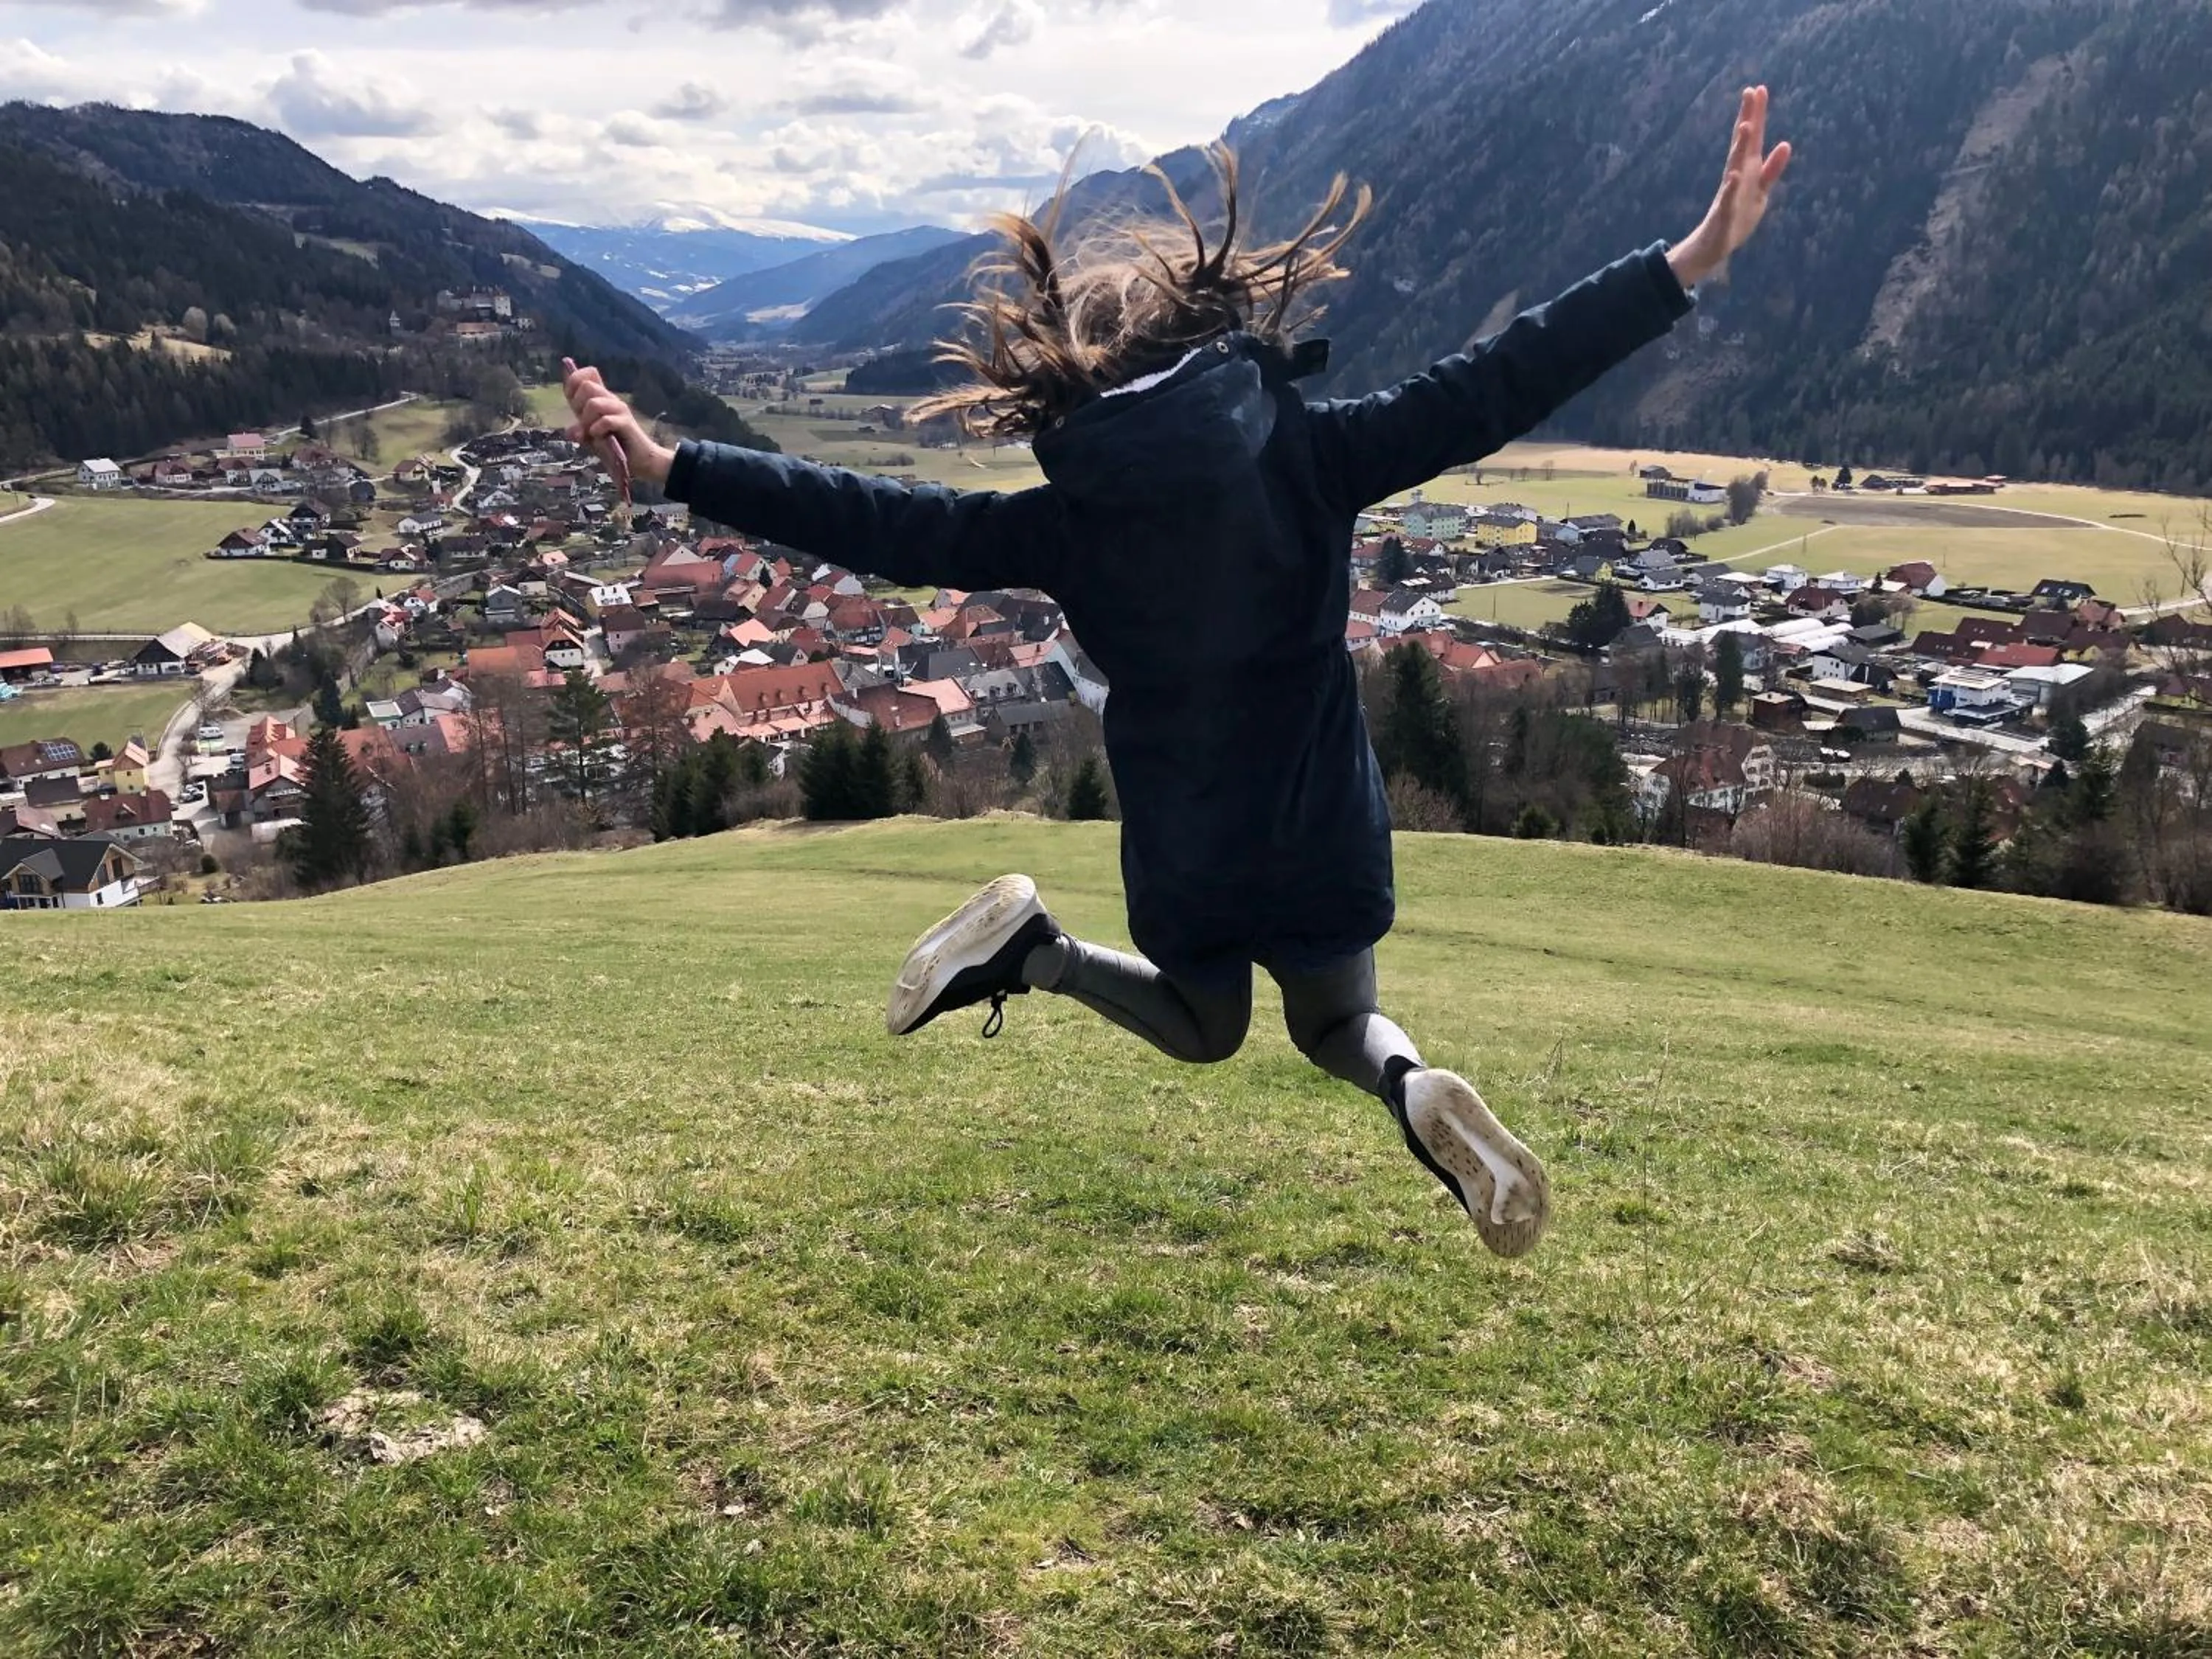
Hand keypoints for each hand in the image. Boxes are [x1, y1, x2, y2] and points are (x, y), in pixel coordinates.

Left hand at [561, 359, 674, 487]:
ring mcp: (620, 409)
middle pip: (587, 386)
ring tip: (591, 433)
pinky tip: (599, 437)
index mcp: (600, 398)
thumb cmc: (615, 447)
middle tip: (583, 423)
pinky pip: (606, 420)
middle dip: (578, 405)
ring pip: (593, 403)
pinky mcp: (626, 422)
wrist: (639, 461)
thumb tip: (569, 432)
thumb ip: (579, 431)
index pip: (584, 377)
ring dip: (587, 420)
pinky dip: (597, 430)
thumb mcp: (591, 439)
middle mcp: (610, 399)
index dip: (573, 383)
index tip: (573, 404)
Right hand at [1669, 85, 1792, 287]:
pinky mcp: (1724, 214)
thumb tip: (1786, 143)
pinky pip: (1727, 199)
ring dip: (1739, 148)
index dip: (1756, 114)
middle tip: (1751, 92)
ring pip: (1735, 166)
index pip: (1752, 137)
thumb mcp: (1762, 190)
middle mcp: (1737, 175)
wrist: (1716, 245)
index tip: (1759, 88)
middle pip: (1744, 144)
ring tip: (1745, 126)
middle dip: (1748, 119)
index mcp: (1747, 169)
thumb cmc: (1739, 215)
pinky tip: (1733, 176)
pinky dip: (1730, 188)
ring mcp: (1730, 193)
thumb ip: (1772, 168)